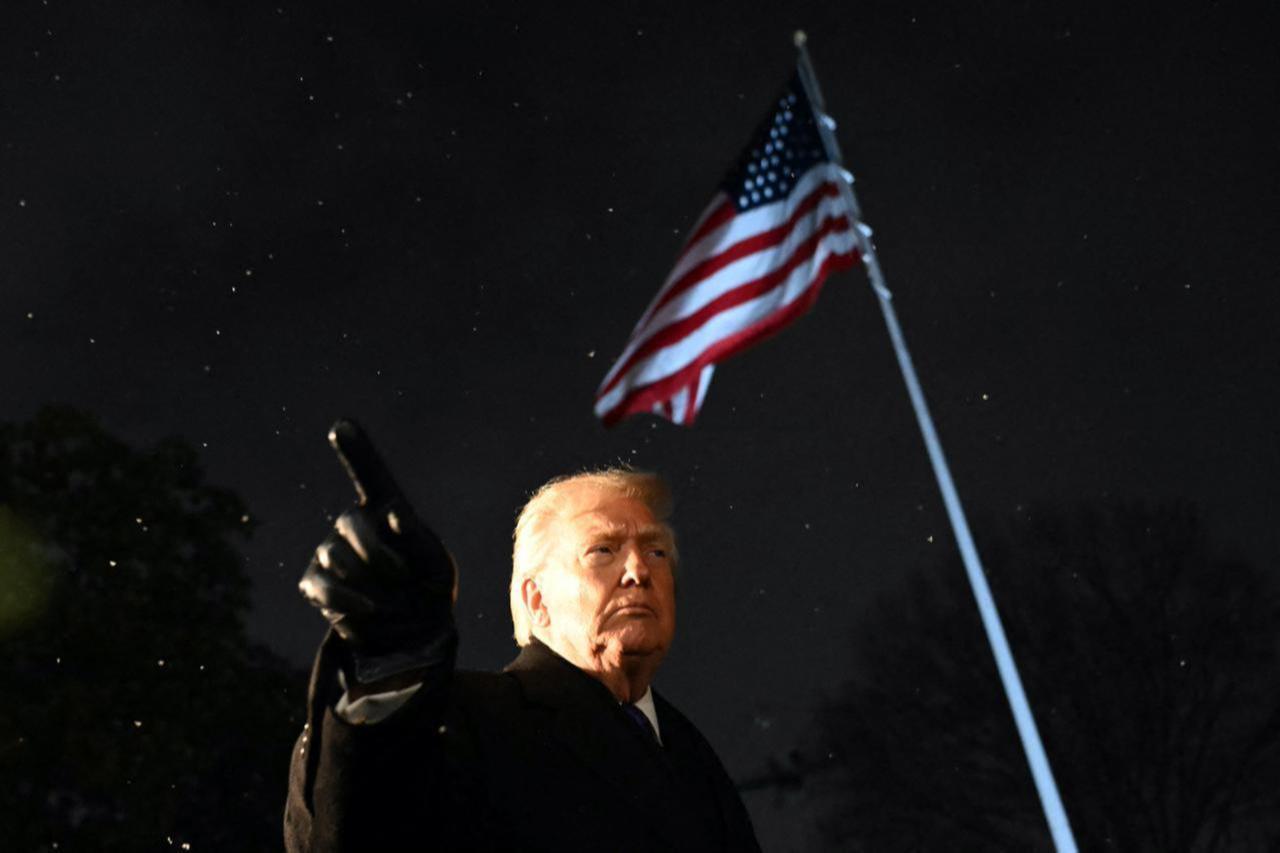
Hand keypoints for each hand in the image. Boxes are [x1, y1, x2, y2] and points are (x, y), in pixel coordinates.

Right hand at [299, 419, 456, 682]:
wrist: (410, 637)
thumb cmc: (427, 591)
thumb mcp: (436, 565)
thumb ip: (418, 539)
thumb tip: (393, 514)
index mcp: (389, 510)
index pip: (370, 474)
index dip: (356, 450)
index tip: (341, 425)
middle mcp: (355, 525)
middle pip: (350, 522)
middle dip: (376, 552)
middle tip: (401, 577)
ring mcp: (330, 552)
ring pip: (335, 557)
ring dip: (368, 583)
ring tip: (391, 601)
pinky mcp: (314, 582)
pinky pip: (320, 585)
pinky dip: (345, 601)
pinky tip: (367, 610)